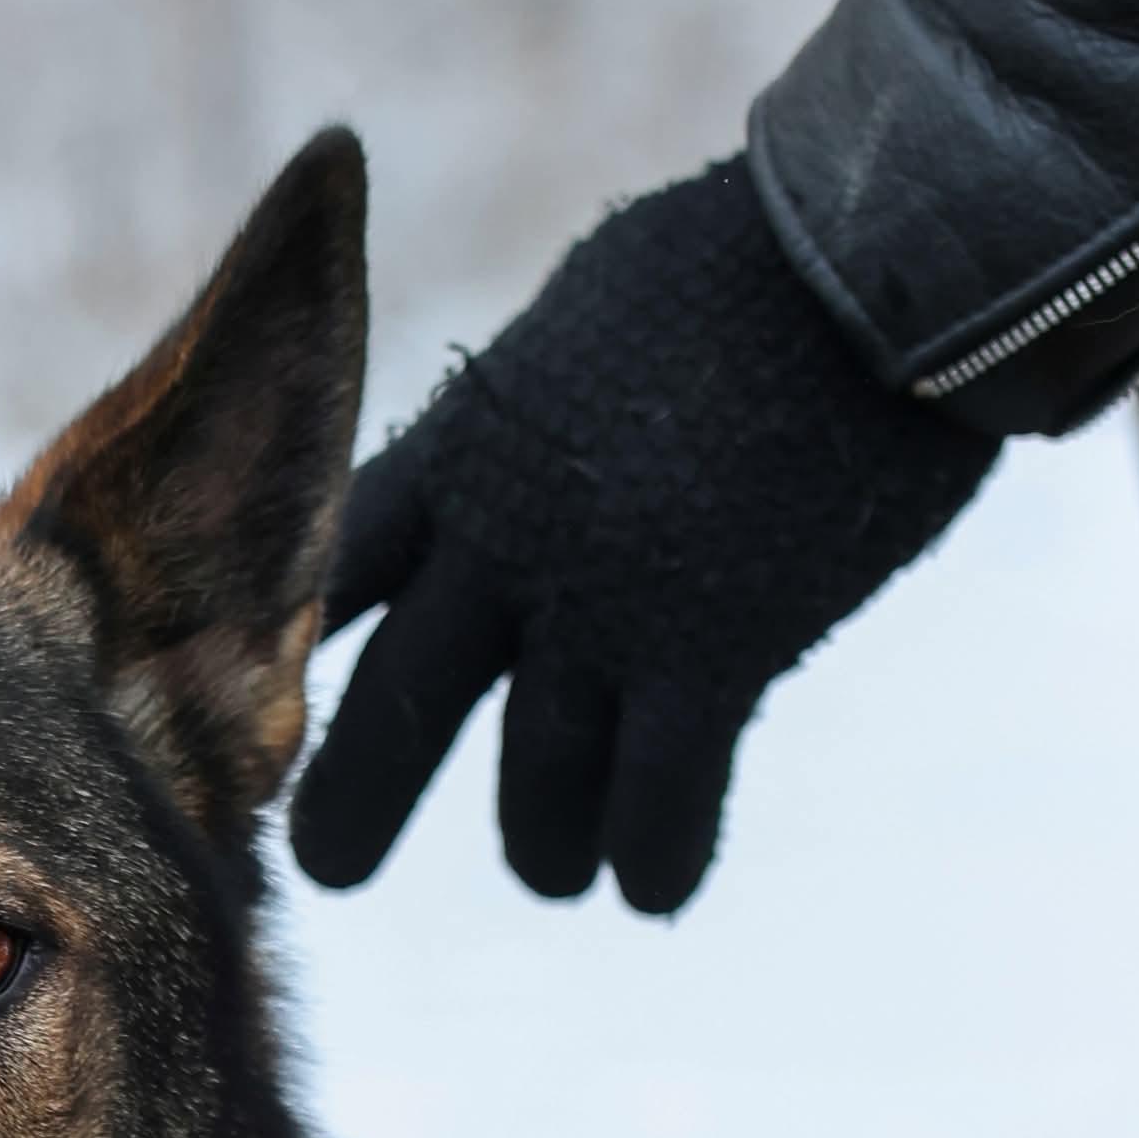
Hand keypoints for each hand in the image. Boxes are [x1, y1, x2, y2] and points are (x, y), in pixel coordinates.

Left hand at [289, 155, 996, 913]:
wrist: (880, 251)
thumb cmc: (747, 260)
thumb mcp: (585, 321)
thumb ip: (523, 419)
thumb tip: (493, 466)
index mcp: (462, 450)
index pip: (333, 576)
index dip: (286, 652)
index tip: (258, 718)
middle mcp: (508, 541)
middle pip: (395, 709)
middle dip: (354, 806)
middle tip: (329, 868)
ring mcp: (608, 603)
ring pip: (536, 782)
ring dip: (542, 842)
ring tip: (553, 869)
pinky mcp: (717, 648)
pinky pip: (661, 800)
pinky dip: (654, 856)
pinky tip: (649, 887)